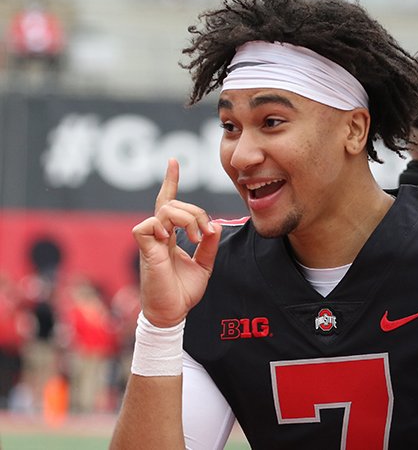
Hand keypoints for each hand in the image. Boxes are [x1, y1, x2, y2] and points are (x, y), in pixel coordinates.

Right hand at [132, 159, 221, 327]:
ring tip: (195, 239)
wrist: (173, 313)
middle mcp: (159, 235)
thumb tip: (215, 226)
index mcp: (171, 236)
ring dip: (187, 220)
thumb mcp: (204, 265)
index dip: (170, 181)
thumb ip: (209, 245)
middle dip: (196, 212)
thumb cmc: (183, 291)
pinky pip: (146, 225)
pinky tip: (171, 239)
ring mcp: (151, 241)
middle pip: (174, 204)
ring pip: (165, 210)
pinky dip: (162, 227)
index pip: (168, 202)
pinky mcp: (145, 250)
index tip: (173, 161)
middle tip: (205, 234)